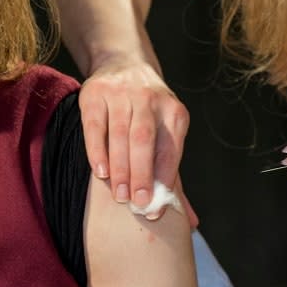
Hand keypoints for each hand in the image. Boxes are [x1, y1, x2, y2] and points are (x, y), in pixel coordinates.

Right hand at [78, 58, 192, 221]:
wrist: (124, 64)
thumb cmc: (148, 114)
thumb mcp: (166, 135)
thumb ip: (173, 176)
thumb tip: (191, 222)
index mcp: (174, 112)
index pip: (170, 149)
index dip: (164, 180)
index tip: (156, 209)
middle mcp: (150, 99)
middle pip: (145, 141)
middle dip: (141, 175)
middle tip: (137, 205)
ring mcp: (121, 93)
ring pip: (120, 134)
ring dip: (120, 168)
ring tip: (118, 196)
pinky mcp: (95, 93)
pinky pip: (95, 126)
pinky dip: (97, 151)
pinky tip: (100, 173)